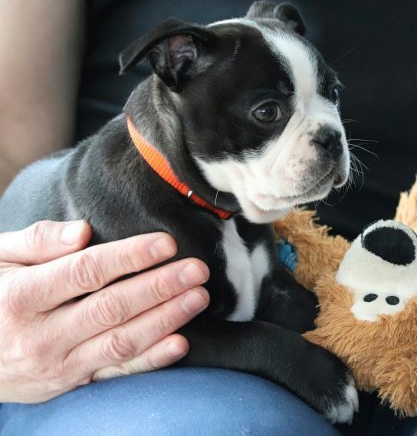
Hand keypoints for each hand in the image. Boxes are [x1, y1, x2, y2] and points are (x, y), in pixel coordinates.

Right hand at [0, 220, 209, 402]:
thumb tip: (82, 231)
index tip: (167, 244)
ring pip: (121, 342)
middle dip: (160, 287)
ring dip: (166, 319)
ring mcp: (57, 364)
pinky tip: (180, 343)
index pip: (86, 272)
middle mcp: (40, 335)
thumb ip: (36, 242)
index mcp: (21, 296)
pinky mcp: (71, 382)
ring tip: (198, 297)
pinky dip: (151, 360)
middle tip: (197, 269)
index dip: (130, 257)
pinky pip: (116, 373)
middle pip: (111, 308)